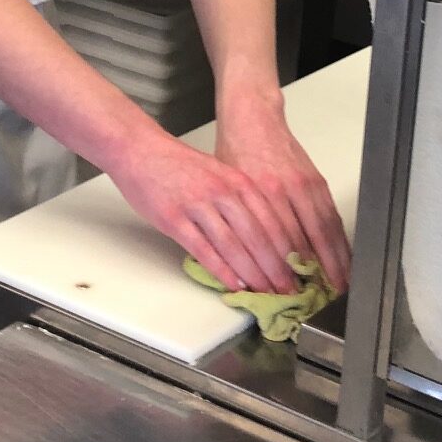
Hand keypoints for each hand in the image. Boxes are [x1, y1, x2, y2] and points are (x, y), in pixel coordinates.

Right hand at [110, 133, 310, 293]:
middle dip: (277, 268)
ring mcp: (198, 205)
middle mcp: (223, 192)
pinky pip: (203, 250)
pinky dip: (221, 270)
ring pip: (234, 246)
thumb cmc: (179, 164)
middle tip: (290, 290)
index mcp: (238, 181)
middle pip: (258, 236)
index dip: (289, 250)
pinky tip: (234, 284)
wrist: (140, 149)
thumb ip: (241, 200)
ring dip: (253, 273)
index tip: (301, 270)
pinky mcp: (174, 219)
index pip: (273, 220)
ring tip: (267, 292)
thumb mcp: (220, 173)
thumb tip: (263, 236)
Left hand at [214, 91, 350, 293]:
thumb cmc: (235, 153)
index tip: (294, 294)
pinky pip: (331, 214)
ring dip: (336, 259)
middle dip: (319, 272)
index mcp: (264, 193)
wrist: (252, 118)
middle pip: (308, 239)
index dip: (289, 271)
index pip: (280, 241)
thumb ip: (242, 222)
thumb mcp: (231, 189)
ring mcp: (306, 184)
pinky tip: (343, 255)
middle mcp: (288, 190)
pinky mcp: (317, 181)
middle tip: (327, 298)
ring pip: (325, 228)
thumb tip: (246, 260)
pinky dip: (339, 238)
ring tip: (343, 284)